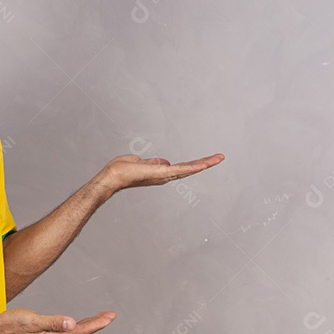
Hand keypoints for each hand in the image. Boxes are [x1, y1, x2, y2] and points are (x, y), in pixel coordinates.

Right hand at [0, 307, 115, 333]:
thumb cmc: (10, 325)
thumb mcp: (32, 320)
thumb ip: (53, 322)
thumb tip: (72, 323)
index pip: (80, 331)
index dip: (97, 324)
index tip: (110, 317)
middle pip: (79, 333)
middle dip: (96, 324)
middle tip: (110, 316)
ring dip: (87, 326)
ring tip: (99, 318)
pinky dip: (75, 328)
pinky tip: (75, 325)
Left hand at [96, 152, 224, 193]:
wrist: (112, 176)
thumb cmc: (121, 170)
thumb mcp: (139, 162)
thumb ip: (152, 162)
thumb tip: (163, 161)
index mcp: (160, 172)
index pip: (181, 168)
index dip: (194, 164)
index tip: (206, 160)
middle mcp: (165, 176)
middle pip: (189, 169)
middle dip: (205, 163)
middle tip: (220, 158)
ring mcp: (165, 175)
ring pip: (188, 169)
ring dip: (204, 163)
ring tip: (218, 158)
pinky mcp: (162, 173)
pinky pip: (180, 169)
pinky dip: (193, 166)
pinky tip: (204, 164)